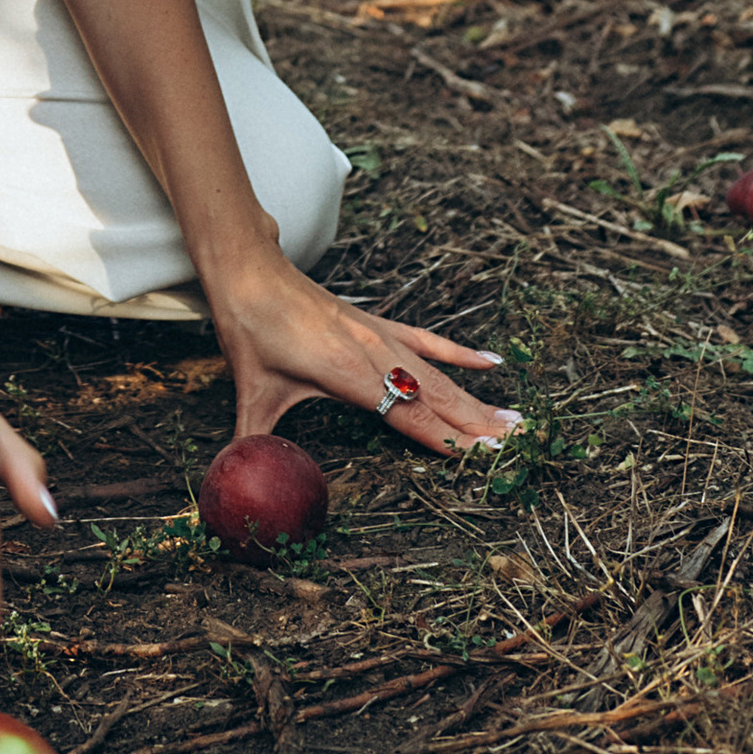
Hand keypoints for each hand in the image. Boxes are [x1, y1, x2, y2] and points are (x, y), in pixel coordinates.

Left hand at [207, 250, 519, 461]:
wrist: (249, 270)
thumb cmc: (250, 330)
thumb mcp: (252, 393)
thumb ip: (251, 442)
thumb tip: (234, 483)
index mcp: (349, 374)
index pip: (410, 415)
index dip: (448, 438)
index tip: (486, 456)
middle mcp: (374, 353)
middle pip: (435, 397)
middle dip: (477, 425)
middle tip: (518, 448)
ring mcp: (380, 335)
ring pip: (438, 373)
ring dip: (476, 398)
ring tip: (514, 419)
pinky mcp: (377, 322)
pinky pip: (426, 340)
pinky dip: (459, 353)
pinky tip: (490, 362)